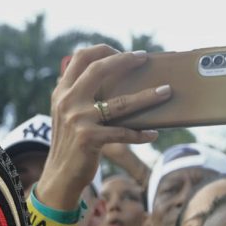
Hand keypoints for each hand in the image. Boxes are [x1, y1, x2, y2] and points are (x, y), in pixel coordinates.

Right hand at [38, 45, 163, 208]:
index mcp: (62, 92)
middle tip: (144, 58)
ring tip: (166, 91)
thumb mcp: (68, 115)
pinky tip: (152, 134)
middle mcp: (67, 101)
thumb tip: (117, 81)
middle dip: (125, 60)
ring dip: (147, 96)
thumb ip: (80, 96)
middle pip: (99, 70)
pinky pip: (122, 132)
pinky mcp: (88, 138)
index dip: (103, 49)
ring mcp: (77, 119)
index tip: (124, 52)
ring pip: (119, 103)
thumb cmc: (71, 144)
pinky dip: (140, 134)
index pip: (81, 58)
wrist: (59, 176)